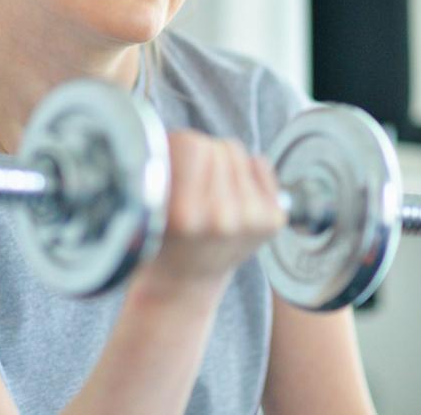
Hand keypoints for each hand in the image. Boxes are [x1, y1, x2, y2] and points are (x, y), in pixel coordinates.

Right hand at [130, 129, 284, 299]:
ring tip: (209, 192)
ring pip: (240, 153)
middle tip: (191, 182)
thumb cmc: (162, 234)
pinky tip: (231, 195)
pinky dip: (246, 171)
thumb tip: (186, 139)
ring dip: (223, 164)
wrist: (186, 281)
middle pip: (220, 146)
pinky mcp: (272, 221)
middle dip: (203, 156)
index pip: (194, 144)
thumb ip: (164, 168)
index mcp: (185, 215)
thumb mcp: (148, 203)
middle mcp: (221, 219)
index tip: (172, 162)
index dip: (180, 147)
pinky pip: (260, 163)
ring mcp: (250, 221)